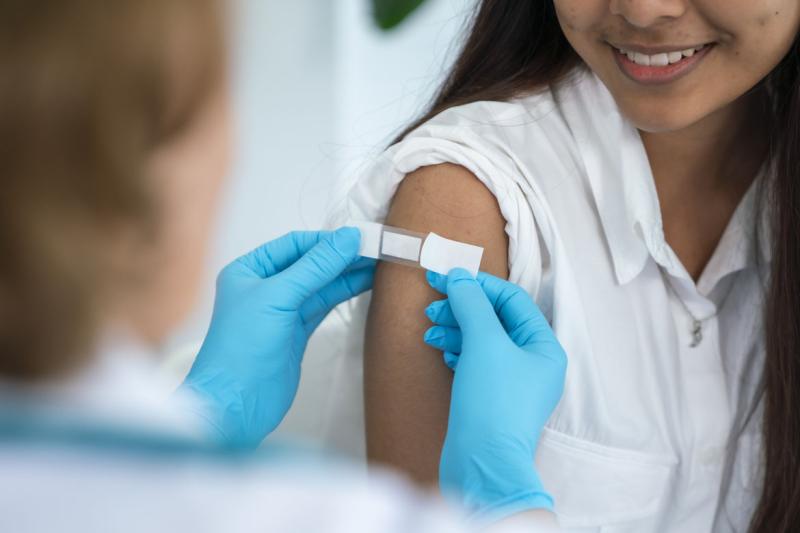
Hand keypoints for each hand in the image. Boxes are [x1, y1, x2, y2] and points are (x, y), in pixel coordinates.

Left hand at [180, 227, 373, 447]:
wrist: (236, 405)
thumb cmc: (244, 347)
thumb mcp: (279, 297)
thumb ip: (316, 266)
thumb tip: (349, 237)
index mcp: (249, 270)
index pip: (294, 245)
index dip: (327, 240)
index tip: (360, 237)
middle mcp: (264, 287)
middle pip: (310, 263)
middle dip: (342, 257)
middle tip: (377, 249)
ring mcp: (282, 311)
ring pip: (320, 285)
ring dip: (348, 275)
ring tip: (380, 264)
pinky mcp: (296, 333)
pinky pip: (324, 305)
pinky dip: (344, 294)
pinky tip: (365, 284)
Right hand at [424, 268, 566, 521]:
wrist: (482, 465)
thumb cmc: (493, 404)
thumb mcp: (484, 343)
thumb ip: (472, 304)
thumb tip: (459, 278)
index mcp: (544, 347)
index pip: (511, 300)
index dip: (478, 284)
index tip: (446, 276)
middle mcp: (533, 363)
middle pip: (495, 319)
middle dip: (463, 307)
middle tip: (432, 304)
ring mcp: (512, 383)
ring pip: (482, 340)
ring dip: (455, 328)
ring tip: (430, 328)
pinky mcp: (491, 399)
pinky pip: (475, 362)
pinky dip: (456, 350)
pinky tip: (440, 348)